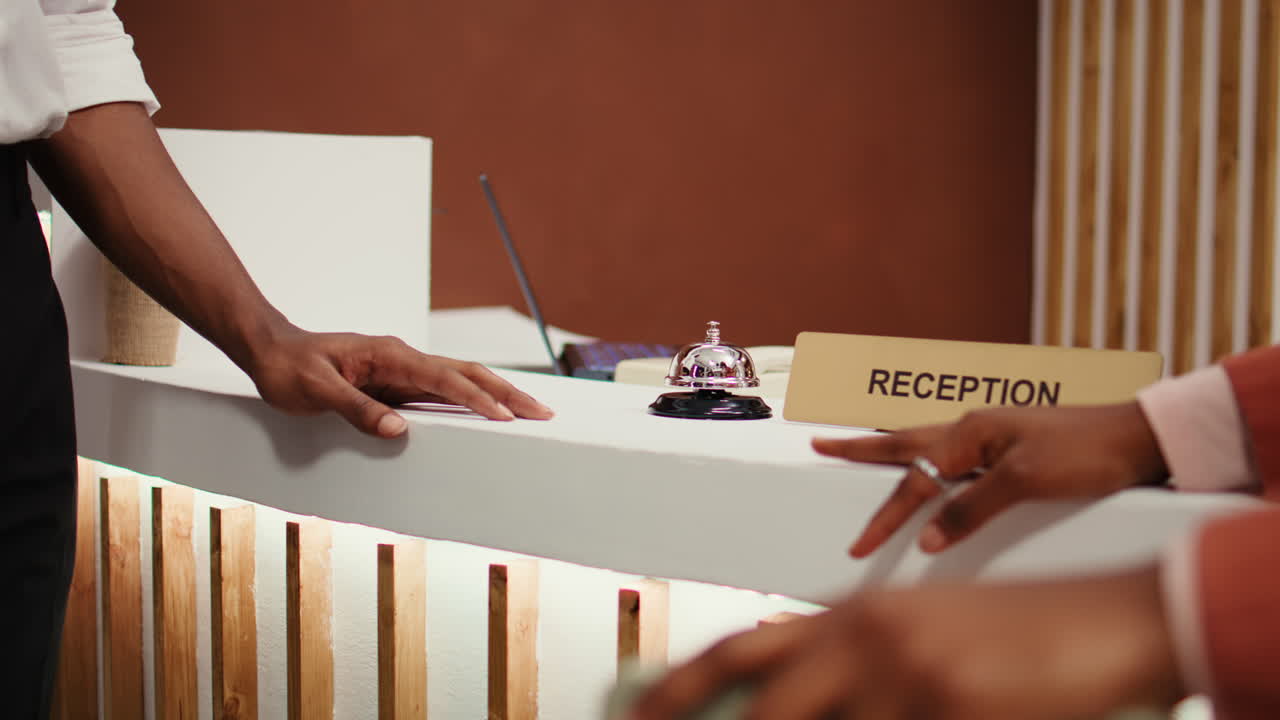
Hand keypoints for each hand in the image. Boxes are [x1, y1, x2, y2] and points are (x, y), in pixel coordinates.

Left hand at [244, 326, 552, 436]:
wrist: (270, 349)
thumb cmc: (288, 368)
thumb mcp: (314, 392)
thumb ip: (356, 409)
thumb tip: (398, 429)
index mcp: (389, 355)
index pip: (444, 378)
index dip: (476, 399)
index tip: (505, 416)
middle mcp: (403, 358)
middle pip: (467, 372)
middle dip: (506, 392)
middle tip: (542, 412)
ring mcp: (403, 369)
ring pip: (460, 378)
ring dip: (496, 394)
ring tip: (528, 412)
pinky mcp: (398, 381)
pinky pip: (442, 390)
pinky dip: (472, 399)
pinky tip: (488, 411)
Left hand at [627, 567, 1182, 719]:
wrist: (1106, 621)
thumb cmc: (1008, 630)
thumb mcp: (914, 629)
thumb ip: (846, 654)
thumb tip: (778, 687)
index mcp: (853, 615)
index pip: (742, 649)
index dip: (678, 685)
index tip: (634, 716)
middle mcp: (871, 639)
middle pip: (767, 704)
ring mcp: (915, 679)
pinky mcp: (959, 712)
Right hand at [813, 403, 1167, 556]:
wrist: (1142, 439)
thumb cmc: (1089, 452)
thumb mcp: (1027, 482)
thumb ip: (973, 507)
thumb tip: (928, 535)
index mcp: (972, 431)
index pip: (914, 478)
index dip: (886, 515)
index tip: (862, 544)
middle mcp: (975, 428)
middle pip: (905, 443)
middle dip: (861, 448)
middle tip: (820, 443)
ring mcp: (993, 436)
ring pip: (927, 444)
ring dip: (891, 450)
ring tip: (861, 448)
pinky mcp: (1011, 449)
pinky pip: (954, 455)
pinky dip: (929, 460)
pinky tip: (930, 466)